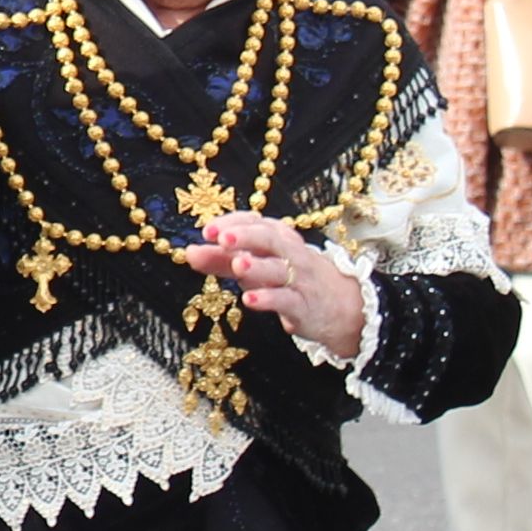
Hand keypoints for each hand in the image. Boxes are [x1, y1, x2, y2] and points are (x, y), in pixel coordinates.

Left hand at [182, 211, 366, 362]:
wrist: (342, 308)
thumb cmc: (292, 280)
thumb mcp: (257, 266)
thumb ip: (221, 260)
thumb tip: (188, 251)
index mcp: (279, 238)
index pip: (257, 222)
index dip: (233, 223)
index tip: (208, 230)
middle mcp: (290, 254)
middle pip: (270, 238)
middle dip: (246, 235)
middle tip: (221, 238)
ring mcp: (299, 279)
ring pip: (279, 269)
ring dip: (257, 265)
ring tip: (237, 265)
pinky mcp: (304, 306)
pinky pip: (287, 300)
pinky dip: (269, 299)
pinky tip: (249, 299)